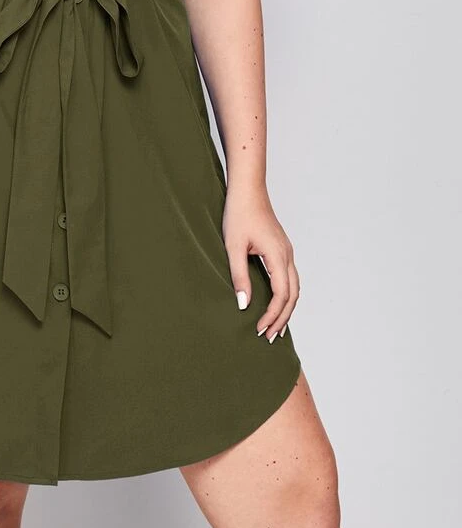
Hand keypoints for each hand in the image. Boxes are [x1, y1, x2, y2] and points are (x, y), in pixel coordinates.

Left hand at [222, 188, 299, 340]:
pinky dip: (285, 295)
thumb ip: (239, 276)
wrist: (247, 189)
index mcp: (277, 255)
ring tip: (275, 327)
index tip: (259, 329)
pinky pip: (289, 278)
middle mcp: (287, 255)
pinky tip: (275, 302)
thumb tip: (243, 305)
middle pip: (293, 295)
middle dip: (282, 318)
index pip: (281, 295)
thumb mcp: (233, 246)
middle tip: (269, 337)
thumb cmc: (238, 214)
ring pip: (294, 287)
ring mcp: (286, 251)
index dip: (272, 315)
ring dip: (286, 309)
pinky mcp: (281, 248)